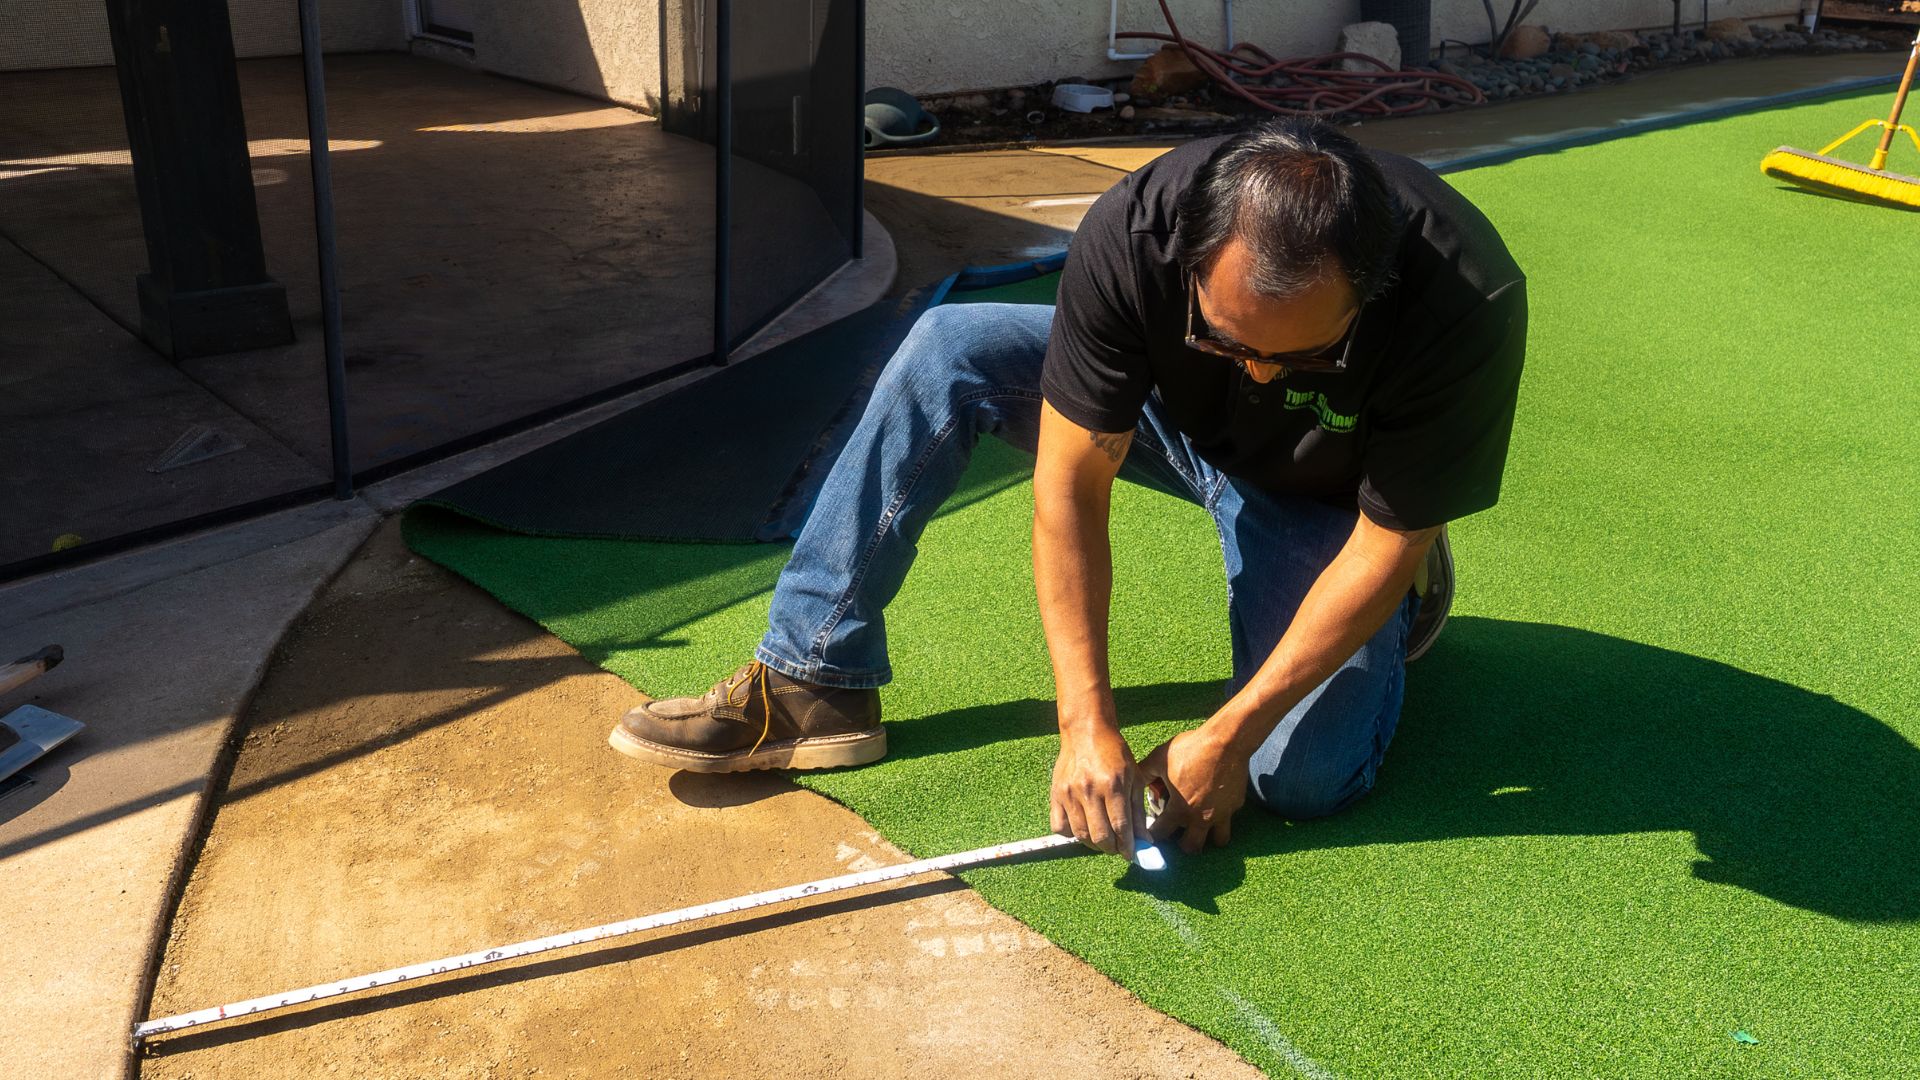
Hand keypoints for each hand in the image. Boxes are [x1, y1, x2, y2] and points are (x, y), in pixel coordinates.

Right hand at [1051, 723, 1148, 857]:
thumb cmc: (1114, 753)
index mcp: (1113, 785)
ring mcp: (1069, 794)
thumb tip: (1144, 840)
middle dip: (1112, 849)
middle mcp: (1089, 791)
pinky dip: (1071, 834)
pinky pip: (1059, 827)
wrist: (1086, 732)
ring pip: (1081, 835)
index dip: (1127, 847)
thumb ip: (1138, 811)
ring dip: (1094, 844)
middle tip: (1118, 847)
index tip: (1131, 854)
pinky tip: (1082, 827)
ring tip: (1103, 839)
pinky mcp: (1055, 795)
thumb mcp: (1133, 778)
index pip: (1120, 827)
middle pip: (1100, 836)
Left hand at [1139, 727, 1248, 852]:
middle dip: (1182, 845)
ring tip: (1201, 827)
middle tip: (1178, 833)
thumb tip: (1133, 780)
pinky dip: (1222, 816)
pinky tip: (1215, 804)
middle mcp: (1201, 818)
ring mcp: (1221, 814)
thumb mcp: (1160, 758)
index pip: (1161, 834)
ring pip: (1218, 841)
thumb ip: (1144, 772)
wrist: (1226, 740)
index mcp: (1179, 809)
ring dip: (1209, 837)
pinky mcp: (1236, 805)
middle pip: (1191, 848)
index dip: (1153, 835)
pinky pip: (1229, 818)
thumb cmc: (1191, 748)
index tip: (1152, 830)